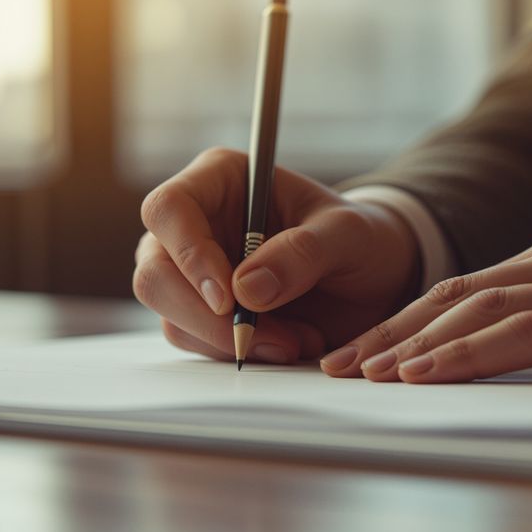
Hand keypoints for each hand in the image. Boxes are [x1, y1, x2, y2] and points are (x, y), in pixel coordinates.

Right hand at [133, 147, 419, 363]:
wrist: (375, 277)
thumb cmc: (361, 237)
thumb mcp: (349, 235)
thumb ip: (303, 252)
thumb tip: (245, 289)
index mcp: (221, 179)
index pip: (169, 208)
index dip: (188, 254)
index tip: (228, 298)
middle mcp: (196, 223)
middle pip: (155, 272)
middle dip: (205, 317)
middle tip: (263, 338)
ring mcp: (194, 272)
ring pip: (172, 316)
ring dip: (232, 340)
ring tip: (299, 339)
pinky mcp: (206, 313)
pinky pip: (198, 342)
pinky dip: (242, 353)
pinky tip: (291, 343)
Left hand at [319, 222, 531, 382]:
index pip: (471, 287)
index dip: (412, 319)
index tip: (370, 349)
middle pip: (456, 293)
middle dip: (391, 330)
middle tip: (339, 363)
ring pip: (476, 309)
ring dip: (412, 344)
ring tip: (364, 373)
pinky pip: (521, 333)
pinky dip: (464, 353)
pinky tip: (426, 372)